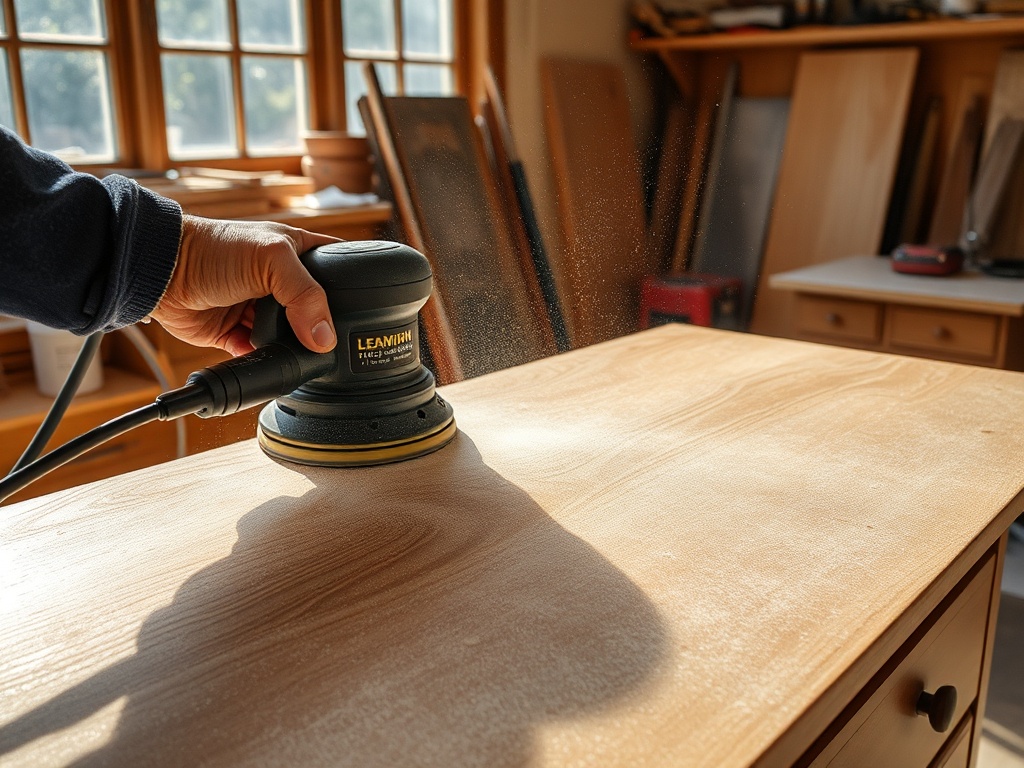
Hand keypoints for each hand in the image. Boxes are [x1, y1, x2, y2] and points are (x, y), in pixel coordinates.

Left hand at [151, 215, 338, 356]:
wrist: (164, 273)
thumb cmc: (213, 248)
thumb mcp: (271, 258)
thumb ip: (305, 295)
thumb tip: (324, 339)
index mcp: (298, 252)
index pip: (339, 268)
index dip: (355, 286)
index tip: (368, 309)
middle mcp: (282, 282)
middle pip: (318, 311)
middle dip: (323, 327)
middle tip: (331, 341)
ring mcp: (262, 310)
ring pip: (291, 338)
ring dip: (293, 348)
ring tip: (296, 350)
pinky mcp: (239, 335)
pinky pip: (262, 356)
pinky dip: (266, 362)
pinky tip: (270, 361)